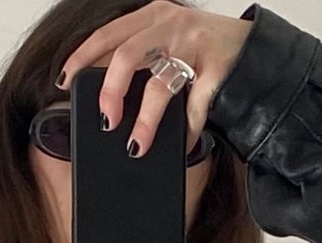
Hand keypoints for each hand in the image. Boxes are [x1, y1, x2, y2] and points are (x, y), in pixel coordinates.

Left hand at [54, 5, 254, 158]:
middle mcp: (171, 24)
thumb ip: (141, 59)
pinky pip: (194, 107)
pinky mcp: (217, 69)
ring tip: (136, 146)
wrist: (257, 53)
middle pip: (127, 56)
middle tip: (104, 121)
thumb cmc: (207, 54)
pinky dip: (185, 132)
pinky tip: (180, 146)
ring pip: (159, 85)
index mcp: (153, 16)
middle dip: (110, 92)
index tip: (64, 82)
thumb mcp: (169, 44)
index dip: (82, 58)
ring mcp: (195, 45)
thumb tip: (107, 99)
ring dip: (144, 121)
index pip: (108, 34)